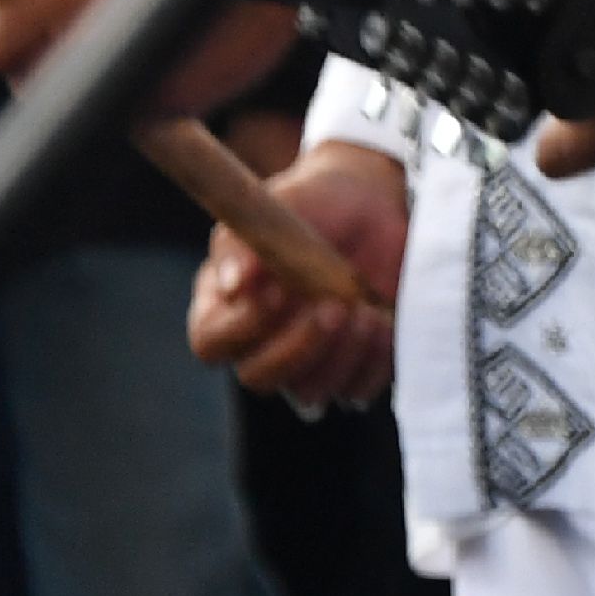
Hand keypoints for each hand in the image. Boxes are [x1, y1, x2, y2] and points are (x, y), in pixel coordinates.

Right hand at [190, 141, 410, 405]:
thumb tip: (235, 285)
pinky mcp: (354, 363)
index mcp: (226, 306)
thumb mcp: (275, 209)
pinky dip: (375, 363)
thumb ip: (245, 244)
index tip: (276, 294)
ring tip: (366, 311)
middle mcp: (262, 341)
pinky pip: (360, 389)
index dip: (240, 329)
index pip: (210, 343)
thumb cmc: (309, 204)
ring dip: (343, 356)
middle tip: (335, 308)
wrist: (368, 202)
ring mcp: (309, 358)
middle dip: (300, 349)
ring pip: (312, 393)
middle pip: (260, 378)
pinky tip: (384, 322)